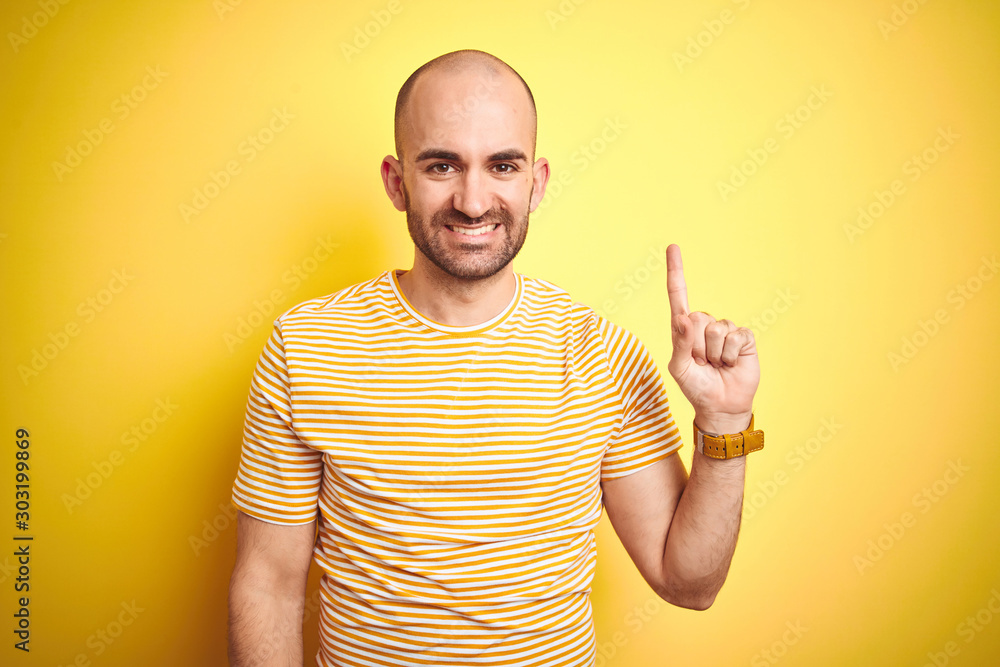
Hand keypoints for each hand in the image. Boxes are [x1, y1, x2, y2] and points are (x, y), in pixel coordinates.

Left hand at [665, 244, 759, 433]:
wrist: (721, 406)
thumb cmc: (696, 387)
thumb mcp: (679, 369)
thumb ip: (681, 344)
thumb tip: (684, 318)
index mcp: (683, 329)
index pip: (679, 296)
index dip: (676, 272)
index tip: (673, 247)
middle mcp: (704, 324)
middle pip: (697, 318)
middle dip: (698, 346)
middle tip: (703, 363)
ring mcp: (725, 330)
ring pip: (716, 329)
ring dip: (715, 354)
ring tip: (717, 365)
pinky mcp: (743, 338)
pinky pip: (735, 336)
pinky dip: (730, 355)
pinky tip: (731, 364)